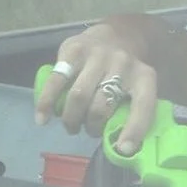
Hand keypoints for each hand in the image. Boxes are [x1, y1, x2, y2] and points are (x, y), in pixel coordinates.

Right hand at [34, 22, 157, 153]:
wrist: (114, 35)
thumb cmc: (125, 74)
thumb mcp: (138, 88)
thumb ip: (133, 110)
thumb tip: (122, 147)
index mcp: (144, 77)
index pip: (143, 106)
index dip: (134, 130)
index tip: (123, 150)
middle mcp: (123, 63)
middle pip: (102, 105)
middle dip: (92, 126)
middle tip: (89, 131)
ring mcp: (98, 55)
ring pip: (78, 96)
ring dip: (71, 118)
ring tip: (72, 127)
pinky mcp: (74, 49)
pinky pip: (56, 81)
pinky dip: (46, 103)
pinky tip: (42, 119)